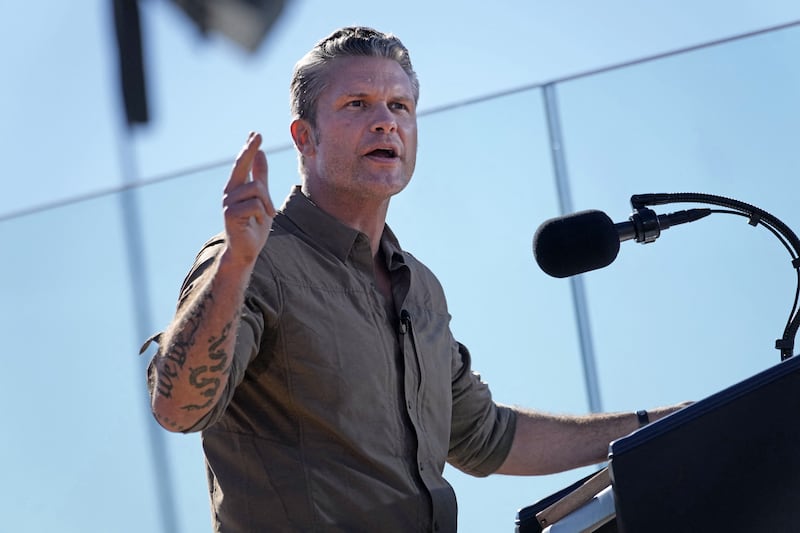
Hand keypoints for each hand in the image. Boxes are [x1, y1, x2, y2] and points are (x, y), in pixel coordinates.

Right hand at [222, 132, 275, 265]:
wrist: (246, 250)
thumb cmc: (253, 225)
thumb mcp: (262, 199)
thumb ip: (260, 177)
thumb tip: (260, 153)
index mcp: (237, 187)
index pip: (243, 164)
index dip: (249, 148)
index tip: (256, 134)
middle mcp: (230, 192)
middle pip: (241, 166)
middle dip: (249, 150)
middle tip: (257, 135)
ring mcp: (228, 202)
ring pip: (256, 189)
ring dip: (267, 203)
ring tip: (264, 215)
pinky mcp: (231, 214)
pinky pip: (255, 204)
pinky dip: (262, 213)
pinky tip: (256, 222)